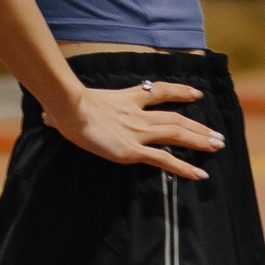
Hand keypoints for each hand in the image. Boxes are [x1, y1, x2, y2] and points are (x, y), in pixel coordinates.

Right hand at [44, 81, 224, 179]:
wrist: (69, 108)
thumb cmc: (64, 107)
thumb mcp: (70, 106)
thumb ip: (63, 112)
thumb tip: (45, 116)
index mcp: (126, 100)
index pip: (159, 91)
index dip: (180, 92)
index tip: (196, 93)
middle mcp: (138, 115)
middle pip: (176, 118)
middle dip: (199, 127)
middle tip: (218, 135)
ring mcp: (138, 132)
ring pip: (177, 135)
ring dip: (199, 141)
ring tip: (218, 146)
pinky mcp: (134, 151)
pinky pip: (165, 159)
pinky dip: (184, 167)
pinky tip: (199, 174)